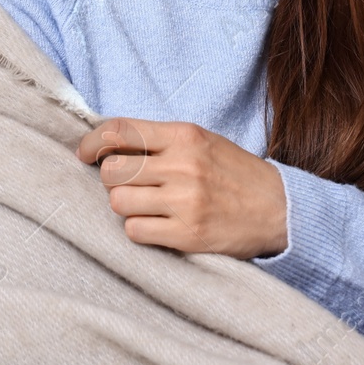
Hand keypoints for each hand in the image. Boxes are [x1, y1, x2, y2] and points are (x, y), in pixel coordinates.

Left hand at [76, 118, 287, 258]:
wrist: (279, 208)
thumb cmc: (234, 173)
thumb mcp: (202, 142)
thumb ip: (160, 141)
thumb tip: (105, 144)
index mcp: (185, 135)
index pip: (119, 130)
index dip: (91, 142)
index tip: (85, 153)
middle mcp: (183, 165)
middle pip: (111, 171)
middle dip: (112, 179)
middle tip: (130, 184)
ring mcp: (185, 201)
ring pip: (118, 202)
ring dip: (126, 205)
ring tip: (148, 205)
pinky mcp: (186, 234)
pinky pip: (134, 231)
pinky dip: (138, 229)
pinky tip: (157, 224)